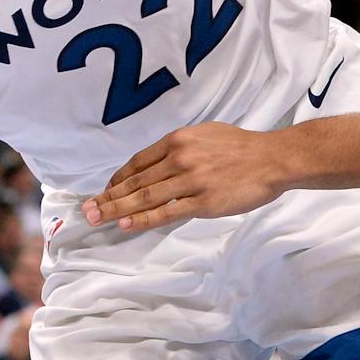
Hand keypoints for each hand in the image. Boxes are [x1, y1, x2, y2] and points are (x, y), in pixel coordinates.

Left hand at [82, 123, 290, 230]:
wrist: (272, 159)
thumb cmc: (241, 147)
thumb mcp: (205, 134)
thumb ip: (180, 147)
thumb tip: (158, 162)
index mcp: (177, 140)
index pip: (137, 162)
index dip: (117, 178)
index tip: (105, 190)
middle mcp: (179, 158)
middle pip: (135, 181)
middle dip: (108, 196)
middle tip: (87, 209)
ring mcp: (190, 181)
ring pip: (144, 197)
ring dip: (116, 209)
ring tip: (97, 218)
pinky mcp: (202, 202)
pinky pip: (166, 212)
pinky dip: (143, 219)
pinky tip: (126, 225)